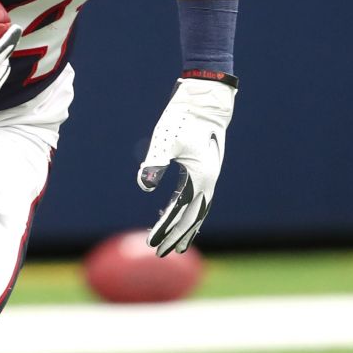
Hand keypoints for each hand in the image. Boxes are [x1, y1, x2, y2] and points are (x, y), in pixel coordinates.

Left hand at [137, 76, 235, 255]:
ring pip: (196, 210)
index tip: (153, 244)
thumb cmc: (184, 117)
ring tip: (174, 244)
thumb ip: (155, 163)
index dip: (168, 230)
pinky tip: (172, 213)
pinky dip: (184, 210)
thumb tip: (144, 185)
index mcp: (201, 179)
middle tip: (160, 253)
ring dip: (184, 227)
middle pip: (193, 218)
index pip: (183, 214)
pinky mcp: (200, 169)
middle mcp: (208, 181)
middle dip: (177, 236)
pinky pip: (193, 197)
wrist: (205, 99)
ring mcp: (206, 176)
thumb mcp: (166, 140)